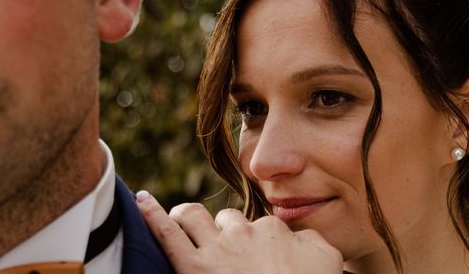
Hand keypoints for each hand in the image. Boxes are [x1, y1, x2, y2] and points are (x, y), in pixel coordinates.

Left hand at [136, 191, 343, 273]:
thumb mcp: (328, 262)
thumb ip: (313, 242)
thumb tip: (299, 236)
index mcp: (273, 230)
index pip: (260, 226)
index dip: (257, 242)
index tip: (258, 259)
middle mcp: (243, 232)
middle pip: (225, 220)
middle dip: (222, 231)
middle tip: (223, 252)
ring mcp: (216, 250)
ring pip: (192, 217)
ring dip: (185, 217)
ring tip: (181, 222)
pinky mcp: (192, 269)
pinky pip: (166, 234)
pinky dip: (151, 215)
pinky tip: (141, 200)